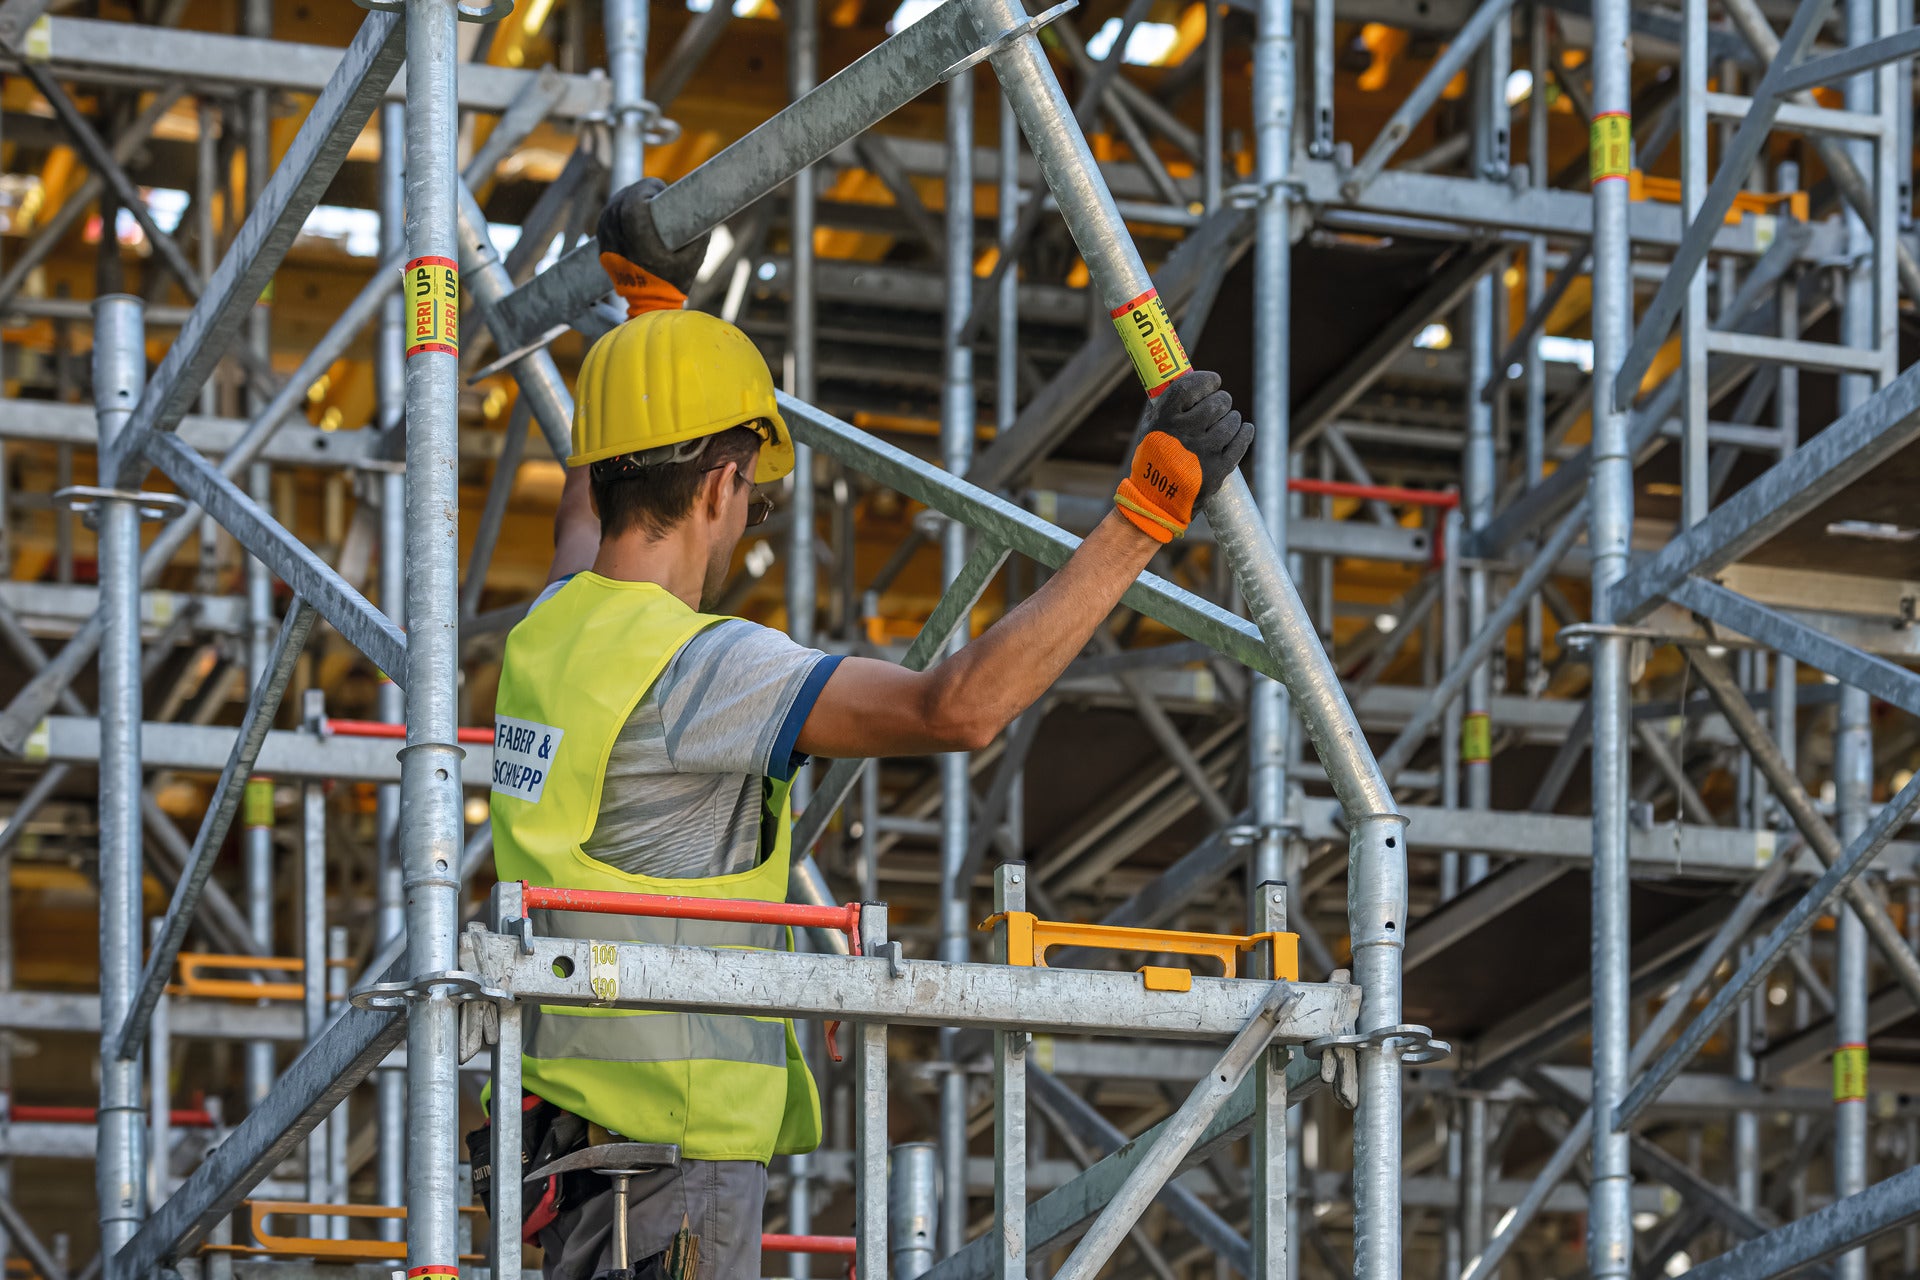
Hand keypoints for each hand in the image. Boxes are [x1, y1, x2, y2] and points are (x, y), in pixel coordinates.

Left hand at [597, 177, 711, 316]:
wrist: (649, 306)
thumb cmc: (674, 282)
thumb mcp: (694, 256)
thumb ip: (699, 231)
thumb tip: (702, 208)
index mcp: (638, 238)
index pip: (634, 199)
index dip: (647, 187)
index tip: (659, 187)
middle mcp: (618, 238)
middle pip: (622, 199)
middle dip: (639, 190)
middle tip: (654, 192)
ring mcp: (607, 244)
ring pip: (611, 207)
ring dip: (626, 198)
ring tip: (643, 200)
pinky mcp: (602, 248)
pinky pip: (606, 220)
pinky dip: (617, 211)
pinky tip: (628, 211)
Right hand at [1113, 370, 1252, 542]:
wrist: (1156, 502)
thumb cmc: (1153, 461)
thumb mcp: (1150, 430)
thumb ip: (1166, 406)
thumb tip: (1185, 380)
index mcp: (1164, 420)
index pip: (1190, 386)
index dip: (1207, 380)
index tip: (1214, 381)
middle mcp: (1184, 433)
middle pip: (1217, 402)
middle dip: (1223, 400)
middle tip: (1221, 403)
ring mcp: (1203, 452)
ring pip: (1232, 421)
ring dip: (1233, 418)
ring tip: (1228, 421)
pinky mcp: (1218, 469)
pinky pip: (1241, 442)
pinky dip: (1245, 432)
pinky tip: (1244, 429)